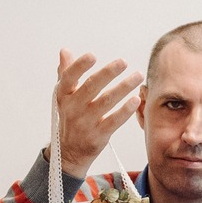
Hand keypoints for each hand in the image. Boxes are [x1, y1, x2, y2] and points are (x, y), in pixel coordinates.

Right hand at [53, 49, 142, 178]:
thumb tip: (64, 51)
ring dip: (123, 87)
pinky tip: (136, 99)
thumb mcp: (65, 96)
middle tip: (123, 62)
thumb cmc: (70, 117)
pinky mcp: (98, 136)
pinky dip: (125, 110)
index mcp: (64, 96)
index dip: (79, 67)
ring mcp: (85, 123)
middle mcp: (73, 109)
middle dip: (108, 73)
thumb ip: (66, 73)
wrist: (69, 151)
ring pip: (106, 101)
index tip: (92, 56)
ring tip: (137, 76)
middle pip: (91, 87)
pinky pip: (114, 121)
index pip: (68, 78)